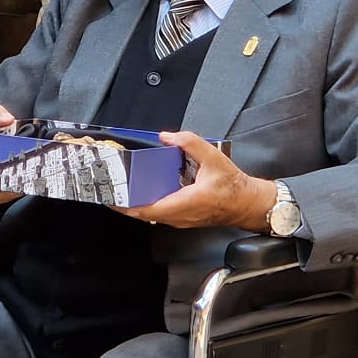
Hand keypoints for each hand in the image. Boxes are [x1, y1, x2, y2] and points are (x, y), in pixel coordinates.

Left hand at [119, 132, 275, 231]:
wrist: (247, 204)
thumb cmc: (233, 187)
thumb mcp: (213, 157)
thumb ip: (190, 143)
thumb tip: (167, 136)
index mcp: (185, 202)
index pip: (148, 209)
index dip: (126, 205)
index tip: (112, 198)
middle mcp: (180, 216)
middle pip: (144, 214)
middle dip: (126, 203)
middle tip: (111, 190)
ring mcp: (181, 220)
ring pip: (152, 215)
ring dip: (137, 204)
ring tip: (123, 189)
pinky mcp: (183, 219)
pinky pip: (160, 214)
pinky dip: (148, 205)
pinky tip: (144, 192)